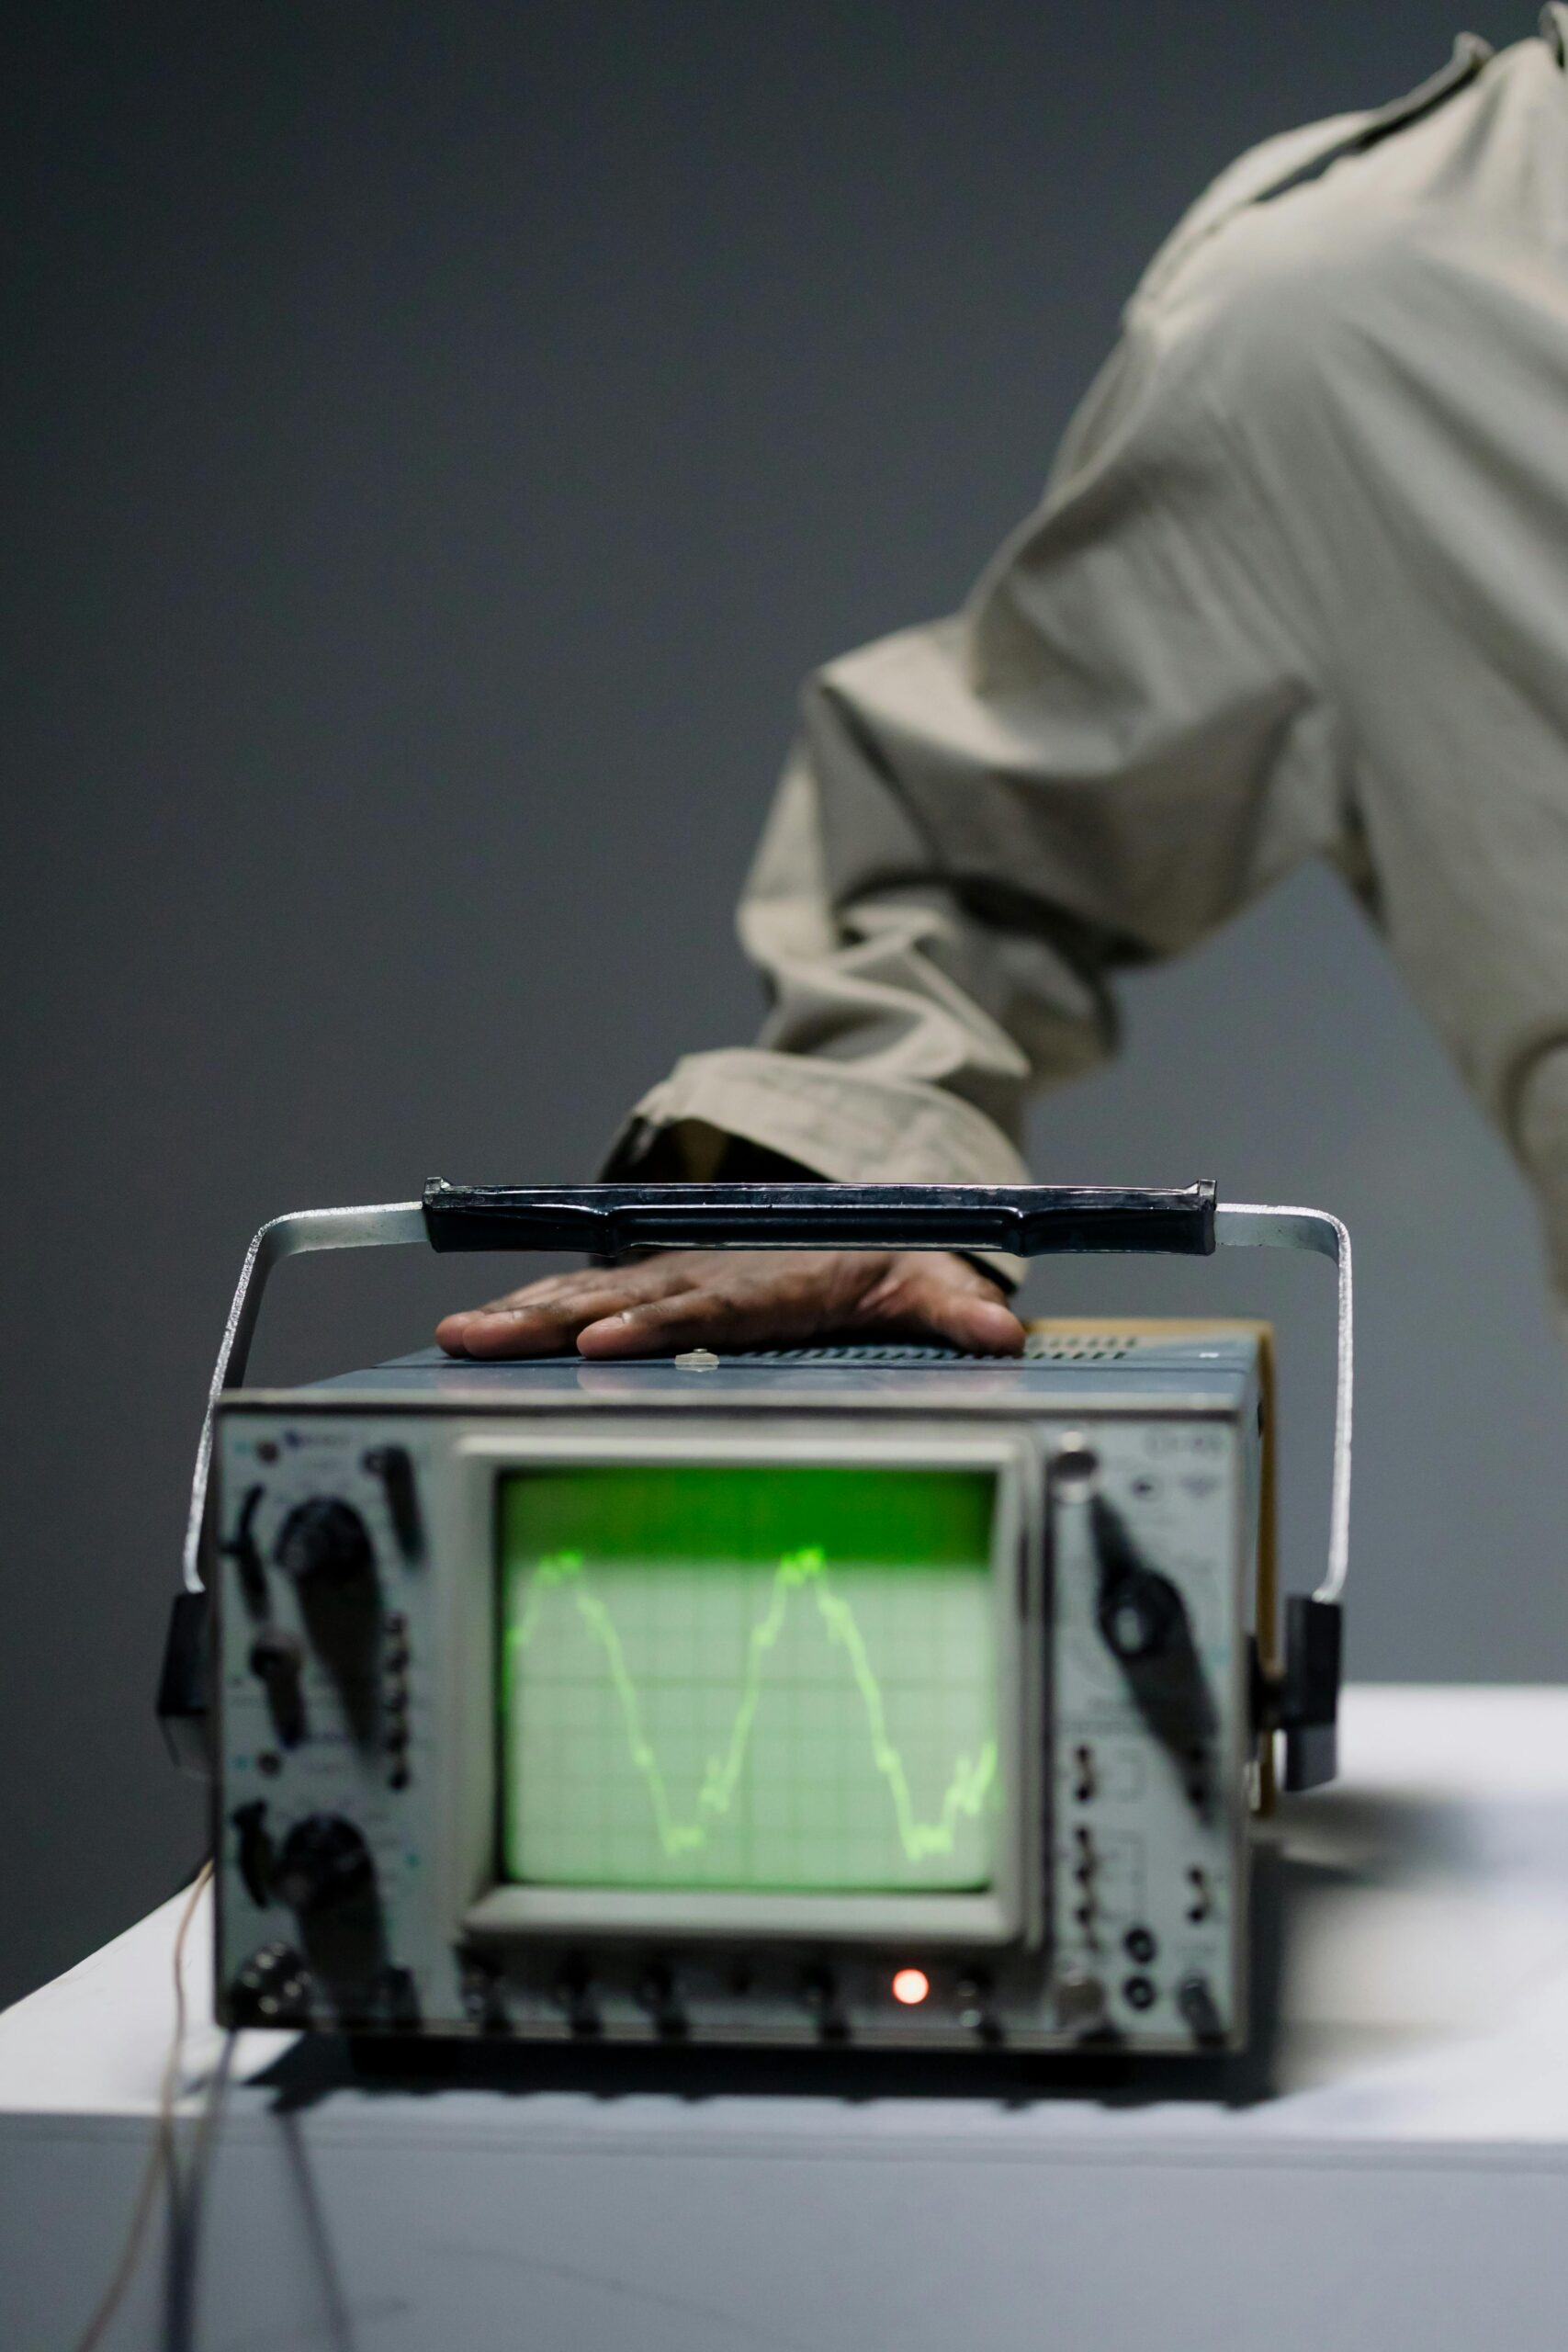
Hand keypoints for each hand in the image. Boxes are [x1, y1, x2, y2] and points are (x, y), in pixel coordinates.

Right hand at [435, 1249, 1024, 1359]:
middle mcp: (708, 1269)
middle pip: (623, 1295)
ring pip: (585, 1289)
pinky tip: (469, 1333)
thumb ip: (955, 1307)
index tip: (604, 1341)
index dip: (656, 1322)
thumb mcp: (929, 1275)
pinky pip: (576, 1292)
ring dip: (519, 1314)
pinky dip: (522, 1310)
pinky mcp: (645, 1281)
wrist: (849, 1212)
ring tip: (455, 1334)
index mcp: (771, 1277)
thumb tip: (1000, 1334)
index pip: (709, 1302)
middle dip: (549, 1319)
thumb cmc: (886, 1256)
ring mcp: (670, 1273)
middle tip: (481, 1339)